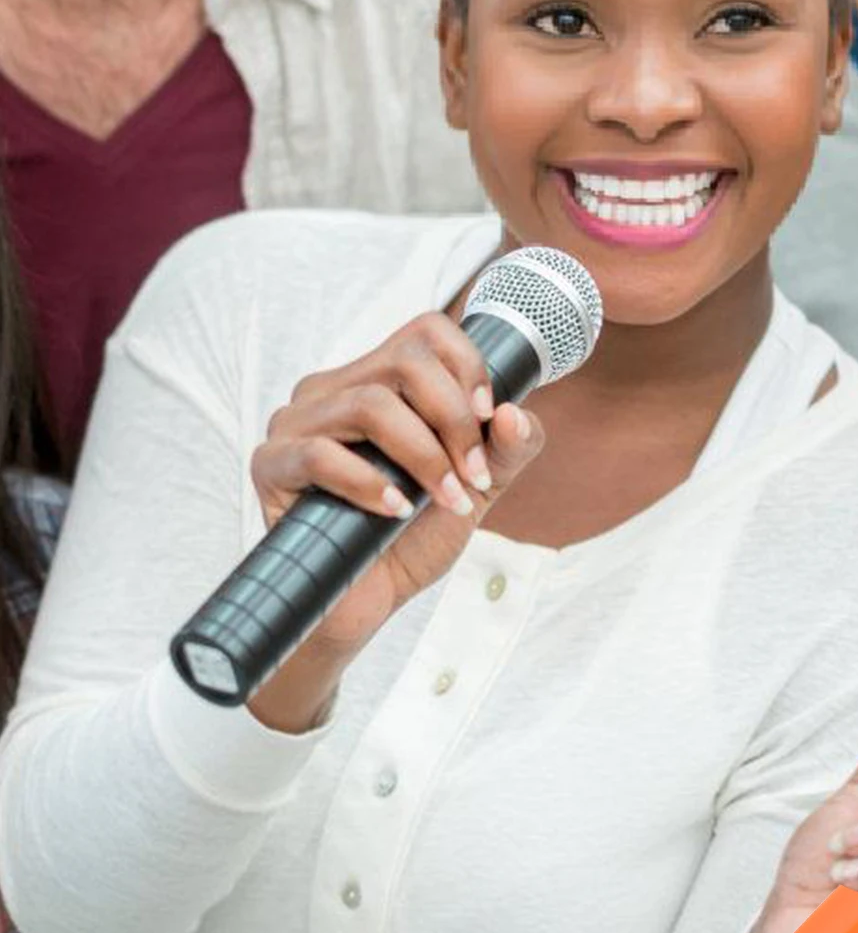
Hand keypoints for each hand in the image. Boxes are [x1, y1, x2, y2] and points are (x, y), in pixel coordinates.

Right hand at [246, 311, 545, 730]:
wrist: (365, 602)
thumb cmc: (411, 537)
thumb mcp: (477, 488)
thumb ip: (508, 449)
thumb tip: (512, 414)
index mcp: (380, 380)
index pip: (427, 330)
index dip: (469, 365)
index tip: (489, 418)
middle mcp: (335, 389)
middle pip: (406, 361)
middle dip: (455, 418)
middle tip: (474, 474)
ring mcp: (296, 422)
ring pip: (370, 404)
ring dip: (424, 456)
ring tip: (446, 498)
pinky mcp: (271, 465)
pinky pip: (320, 454)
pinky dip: (371, 484)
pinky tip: (395, 511)